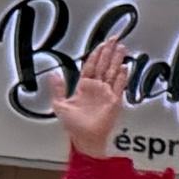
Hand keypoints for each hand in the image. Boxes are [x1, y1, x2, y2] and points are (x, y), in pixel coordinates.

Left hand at [43, 27, 132, 155]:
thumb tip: (54, 74)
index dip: (97, 54)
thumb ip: (57, 88)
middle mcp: (97, 88)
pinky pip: (119, 86)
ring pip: (113, 72)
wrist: (85, 138)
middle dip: (110, 51)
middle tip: (115, 40)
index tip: (102, 44)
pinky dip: (122, 76)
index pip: (92, 65)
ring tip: (122, 48)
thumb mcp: (59, 104)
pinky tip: (124, 67)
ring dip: (117, 60)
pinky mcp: (114, 101)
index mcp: (84, 86)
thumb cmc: (74, 125)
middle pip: (105, 65)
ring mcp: (106, 93)